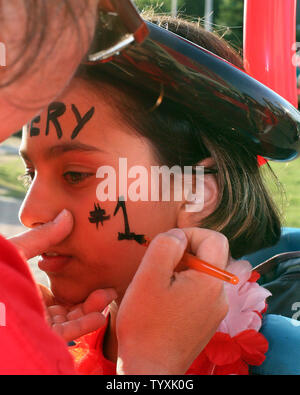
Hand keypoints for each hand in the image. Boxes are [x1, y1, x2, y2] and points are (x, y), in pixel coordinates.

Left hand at [9, 209, 117, 341]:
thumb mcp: (20, 250)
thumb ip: (44, 237)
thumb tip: (67, 215)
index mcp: (30, 290)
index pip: (60, 292)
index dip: (81, 285)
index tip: (98, 275)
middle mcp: (35, 308)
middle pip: (70, 307)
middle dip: (92, 299)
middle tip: (110, 290)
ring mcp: (38, 324)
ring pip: (71, 320)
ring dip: (91, 310)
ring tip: (108, 296)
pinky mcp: (38, 336)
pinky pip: (64, 334)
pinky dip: (83, 326)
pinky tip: (99, 317)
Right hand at [116, 228, 228, 374]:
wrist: (149, 369)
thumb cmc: (145, 324)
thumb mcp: (149, 276)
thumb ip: (166, 246)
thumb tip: (178, 236)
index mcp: (211, 282)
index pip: (215, 239)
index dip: (191, 233)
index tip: (168, 246)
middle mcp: (221, 296)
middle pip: (210, 256)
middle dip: (185, 252)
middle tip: (161, 265)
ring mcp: (216, 311)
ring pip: (203, 274)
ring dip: (183, 270)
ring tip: (160, 285)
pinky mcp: (207, 321)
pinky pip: (200, 292)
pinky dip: (185, 286)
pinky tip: (165, 300)